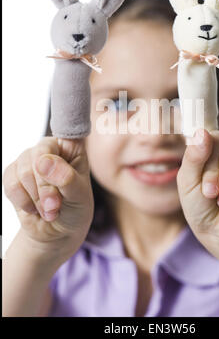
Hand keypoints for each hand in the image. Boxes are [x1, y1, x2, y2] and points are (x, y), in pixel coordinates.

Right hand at [3, 137, 93, 263]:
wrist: (58, 231)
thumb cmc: (75, 209)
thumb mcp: (79, 196)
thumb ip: (66, 179)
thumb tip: (44, 162)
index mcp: (72, 146)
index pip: (66, 127)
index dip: (65, 117)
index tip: (57, 136)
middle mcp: (50, 148)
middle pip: (39, 156)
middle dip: (45, 187)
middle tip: (55, 206)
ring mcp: (30, 159)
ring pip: (23, 171)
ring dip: (36, 198)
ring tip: (49, 210)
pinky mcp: (14, 174)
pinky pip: (10, 183)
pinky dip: (22, 201)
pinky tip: (34, 208)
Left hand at [177, 129, 218, 264]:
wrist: (217, 231)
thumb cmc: (199, 204)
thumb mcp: (187, 181)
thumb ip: (193, 157)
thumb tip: (203, 132)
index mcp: (208, 143)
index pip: (202, 135)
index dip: (198, 159)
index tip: (195, 178)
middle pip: (217, 144)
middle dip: (208, 174)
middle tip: (207, 192)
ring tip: (218, 196)